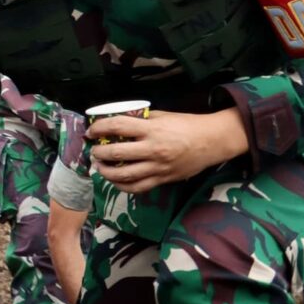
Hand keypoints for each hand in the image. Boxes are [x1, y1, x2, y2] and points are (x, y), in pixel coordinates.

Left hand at [87, 109, 243, 193]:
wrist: (212, 141)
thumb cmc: (187, 125)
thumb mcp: (163, 116)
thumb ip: (141, 120)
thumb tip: (119, 123)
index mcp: (152, 129)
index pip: (117, 126)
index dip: (99, 128)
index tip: (91, 132)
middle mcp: (153, 149)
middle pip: (116, 153)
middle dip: (98, 153)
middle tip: (93, 151)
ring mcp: (158, 166)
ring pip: (124, 175)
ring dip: (106, 171)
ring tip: (100, 166)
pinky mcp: (163, 179)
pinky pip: (137, 187)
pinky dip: (122, 186)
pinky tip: (115, 181)